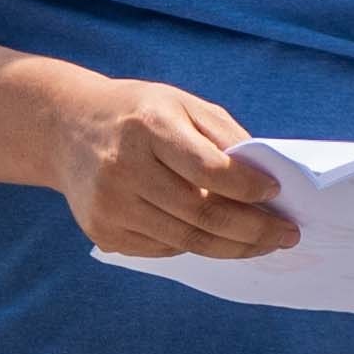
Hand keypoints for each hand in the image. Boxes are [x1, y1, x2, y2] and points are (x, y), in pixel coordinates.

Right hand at [47, 76, 289, 260]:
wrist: (67, 128)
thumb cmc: (139, 114)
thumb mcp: (182, 105)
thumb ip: (224, 137)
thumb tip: (265, 182)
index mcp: (148, 126)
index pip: (208, 169)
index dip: (248, 187)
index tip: (277, 192)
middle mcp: (123, 167)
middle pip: (201, 213)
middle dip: (253, 229)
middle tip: (286, 235)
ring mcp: (109, 205)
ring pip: (185, 239)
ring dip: (232, 246)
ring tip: (263, 244)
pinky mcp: (102, 232)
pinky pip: (163, 248)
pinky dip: (196, 245)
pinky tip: (217, 237)